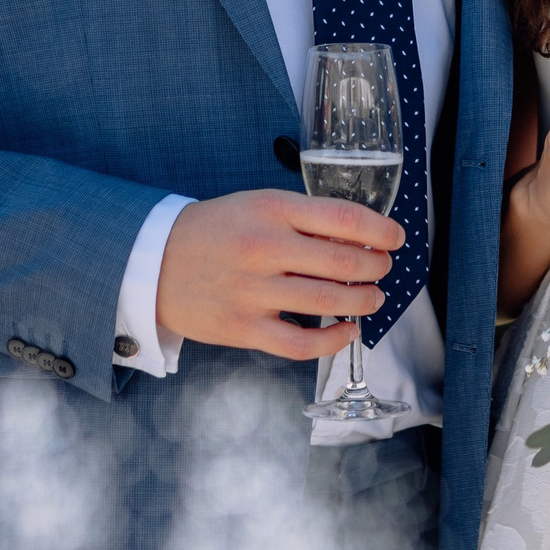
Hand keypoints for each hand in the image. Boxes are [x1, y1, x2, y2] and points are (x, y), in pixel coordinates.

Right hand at [153, 188, 403, 360]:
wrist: (154, 262)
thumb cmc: (215, 231)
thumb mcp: (257, 205)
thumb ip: (303, 218)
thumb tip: (359, 236)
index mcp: (272, 210)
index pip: (344, 218)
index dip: (381, 230)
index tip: (396, 238)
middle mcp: (264, 249)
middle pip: (344, 262)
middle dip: (376, 268)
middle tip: (383, 269)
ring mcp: (253, 292)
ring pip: (329, 302)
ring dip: (363, 302)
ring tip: (372, 298)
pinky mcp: (244, 329)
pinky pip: (300, 343)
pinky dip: (332, 340)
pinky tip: (346, 331)